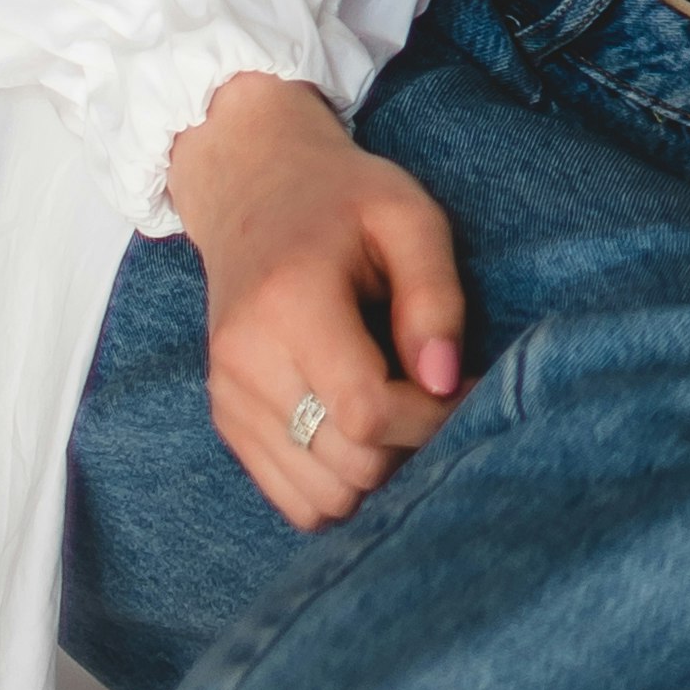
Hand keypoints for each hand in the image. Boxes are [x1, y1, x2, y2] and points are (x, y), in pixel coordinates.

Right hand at [167, 71, 463, 526]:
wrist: (252, 190)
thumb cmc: (343, 199)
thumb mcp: (408, 216)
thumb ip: (435, 295)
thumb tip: (447, 381)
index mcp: (290, 305)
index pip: (365, 414)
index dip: (429, 418)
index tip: (462, 383)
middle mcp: (245, 363)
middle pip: (346, 468)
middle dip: (408, 445)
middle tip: (434, 394)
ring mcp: (229, 399)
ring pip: (320, 499)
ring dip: (375, 473)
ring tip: (398, 410)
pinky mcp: (227, 421)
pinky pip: (293, 498)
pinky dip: (338, 482)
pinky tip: (361, 428)